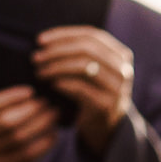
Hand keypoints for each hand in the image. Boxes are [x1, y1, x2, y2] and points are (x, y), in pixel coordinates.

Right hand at [0, 85, 58, 161]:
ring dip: (40, 125)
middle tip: (47, 103)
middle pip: (5, 122)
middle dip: (30, 111)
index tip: (30, 91)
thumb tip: (29, 94)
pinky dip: (42, 144)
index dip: (10, 97)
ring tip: (53, 116)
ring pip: (18, 138)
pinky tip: (52, 135)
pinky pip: (27, 155)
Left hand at [33, 26, 133, 155]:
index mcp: (121, 55)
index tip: (40, 40)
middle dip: (56, 51)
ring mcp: (118, 88)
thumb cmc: (93, 92)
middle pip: (86, 49)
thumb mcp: (92, 69)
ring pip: (83, 66)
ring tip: (40, 71)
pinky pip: (80, 88)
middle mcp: (123, 70)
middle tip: (36, 57)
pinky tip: (51, 84)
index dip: (63, 34)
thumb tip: (45, 41)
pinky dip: (61, 83)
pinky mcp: (107, 105)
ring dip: (56, 67)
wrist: (107, 127)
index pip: (91, 35)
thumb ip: (80, 51)